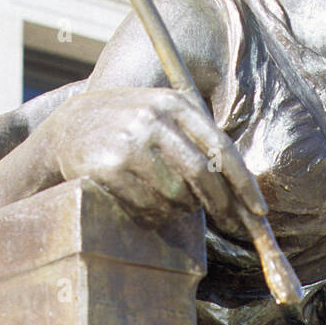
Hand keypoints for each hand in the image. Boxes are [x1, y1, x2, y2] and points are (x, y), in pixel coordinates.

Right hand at [48, 87, 267, 234]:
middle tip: (230, 221)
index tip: (259, 209)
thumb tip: (242, 188)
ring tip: (169, 200)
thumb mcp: (163, 114)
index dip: (243, 182)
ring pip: (176, 195)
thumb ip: (198, 138)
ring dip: (181, 208)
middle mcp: (153, 120)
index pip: (220, 147)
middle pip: (202, 174)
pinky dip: (155, 213)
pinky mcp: (109, 167)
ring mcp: (130, 143)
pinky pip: (148, 206)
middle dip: (221, 204)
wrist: (67, 128)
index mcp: (174, 103)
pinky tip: (144, 202)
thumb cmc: (128, 126)